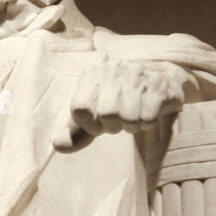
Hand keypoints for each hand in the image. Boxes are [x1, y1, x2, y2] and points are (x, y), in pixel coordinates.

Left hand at [53, 60, 187, 152]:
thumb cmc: (117, 104)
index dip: (89, 125)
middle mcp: (112, 69)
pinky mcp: (158, 84)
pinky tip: (147, 111)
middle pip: (107, 114)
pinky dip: (147, 123)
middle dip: (113, 126)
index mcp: (91, 74)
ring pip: (129, 118)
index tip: (98, 124)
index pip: (79, 108)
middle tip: (119, 120)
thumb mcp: (93, 118)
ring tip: (133, 116)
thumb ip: (75, 134)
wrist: (155, 85)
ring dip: (131, 126)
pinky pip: (148, 118)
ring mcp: (137, 74)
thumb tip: (58, 146)